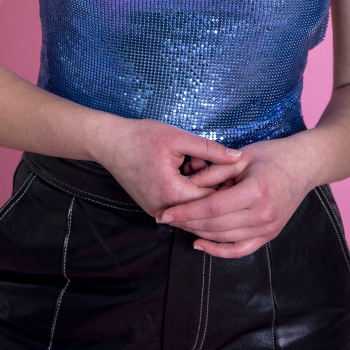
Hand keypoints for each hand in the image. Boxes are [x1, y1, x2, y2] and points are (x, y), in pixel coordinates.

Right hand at [93, 117, 243, 217]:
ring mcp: (157, 212)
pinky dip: (190, 198)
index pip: (212, 202)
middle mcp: (164, 209)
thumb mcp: (178, 138)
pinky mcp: (153, 209)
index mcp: (173, 192)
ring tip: (209, 172)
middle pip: (203, 212)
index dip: (228, 189)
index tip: (240, 175)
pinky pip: (179, 211)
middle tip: (230, 174)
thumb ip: (209, 149)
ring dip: (202, 197)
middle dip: (217, 195)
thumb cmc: (141, 137)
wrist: (109, 143)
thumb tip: (237, 157)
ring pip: (191, 213)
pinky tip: (193, 176)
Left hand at [155, 134, 316, 258]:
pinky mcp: (270, 234)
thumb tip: (186, 185)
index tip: (165, 213)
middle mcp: (263, 215)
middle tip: (165, 218)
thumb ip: (214, 171)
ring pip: (224, 238)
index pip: (211, 208)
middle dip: (187, 223)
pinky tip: (200, 243)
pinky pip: (240, 249)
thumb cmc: (272, 155)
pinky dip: (219, 250)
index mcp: (255, 192)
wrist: (304, 165)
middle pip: (215, 226)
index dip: (185, 212)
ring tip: (179, 225)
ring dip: (198, 233)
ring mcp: (268, 228)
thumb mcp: (241, 157)